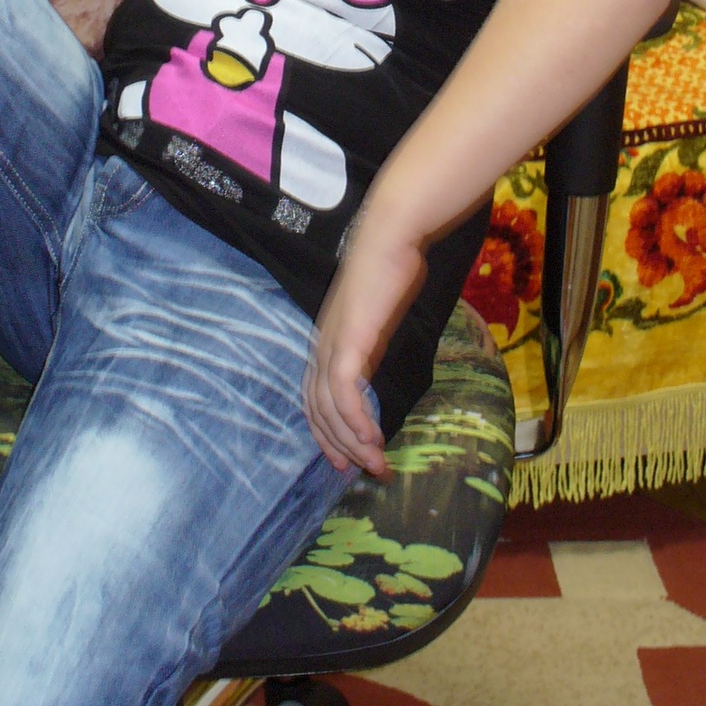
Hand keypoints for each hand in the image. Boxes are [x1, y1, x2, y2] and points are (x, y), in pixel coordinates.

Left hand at [303, 225, 425, 476]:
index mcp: (327, 340)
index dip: (326, 430)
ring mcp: (332, 342)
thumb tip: (379, 358)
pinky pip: (344, 391)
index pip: (314, 396)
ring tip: (374, 463)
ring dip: (352, 440)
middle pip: (317, 409)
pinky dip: (354, 418)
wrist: (391, 235)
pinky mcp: (349, 340)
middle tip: (363, 471)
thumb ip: (373, 339)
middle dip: (338, 445)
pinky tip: (372, 437)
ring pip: (329, 407)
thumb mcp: (378, 313)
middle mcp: (322, 345)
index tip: (345, 456)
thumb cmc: (390, 266)